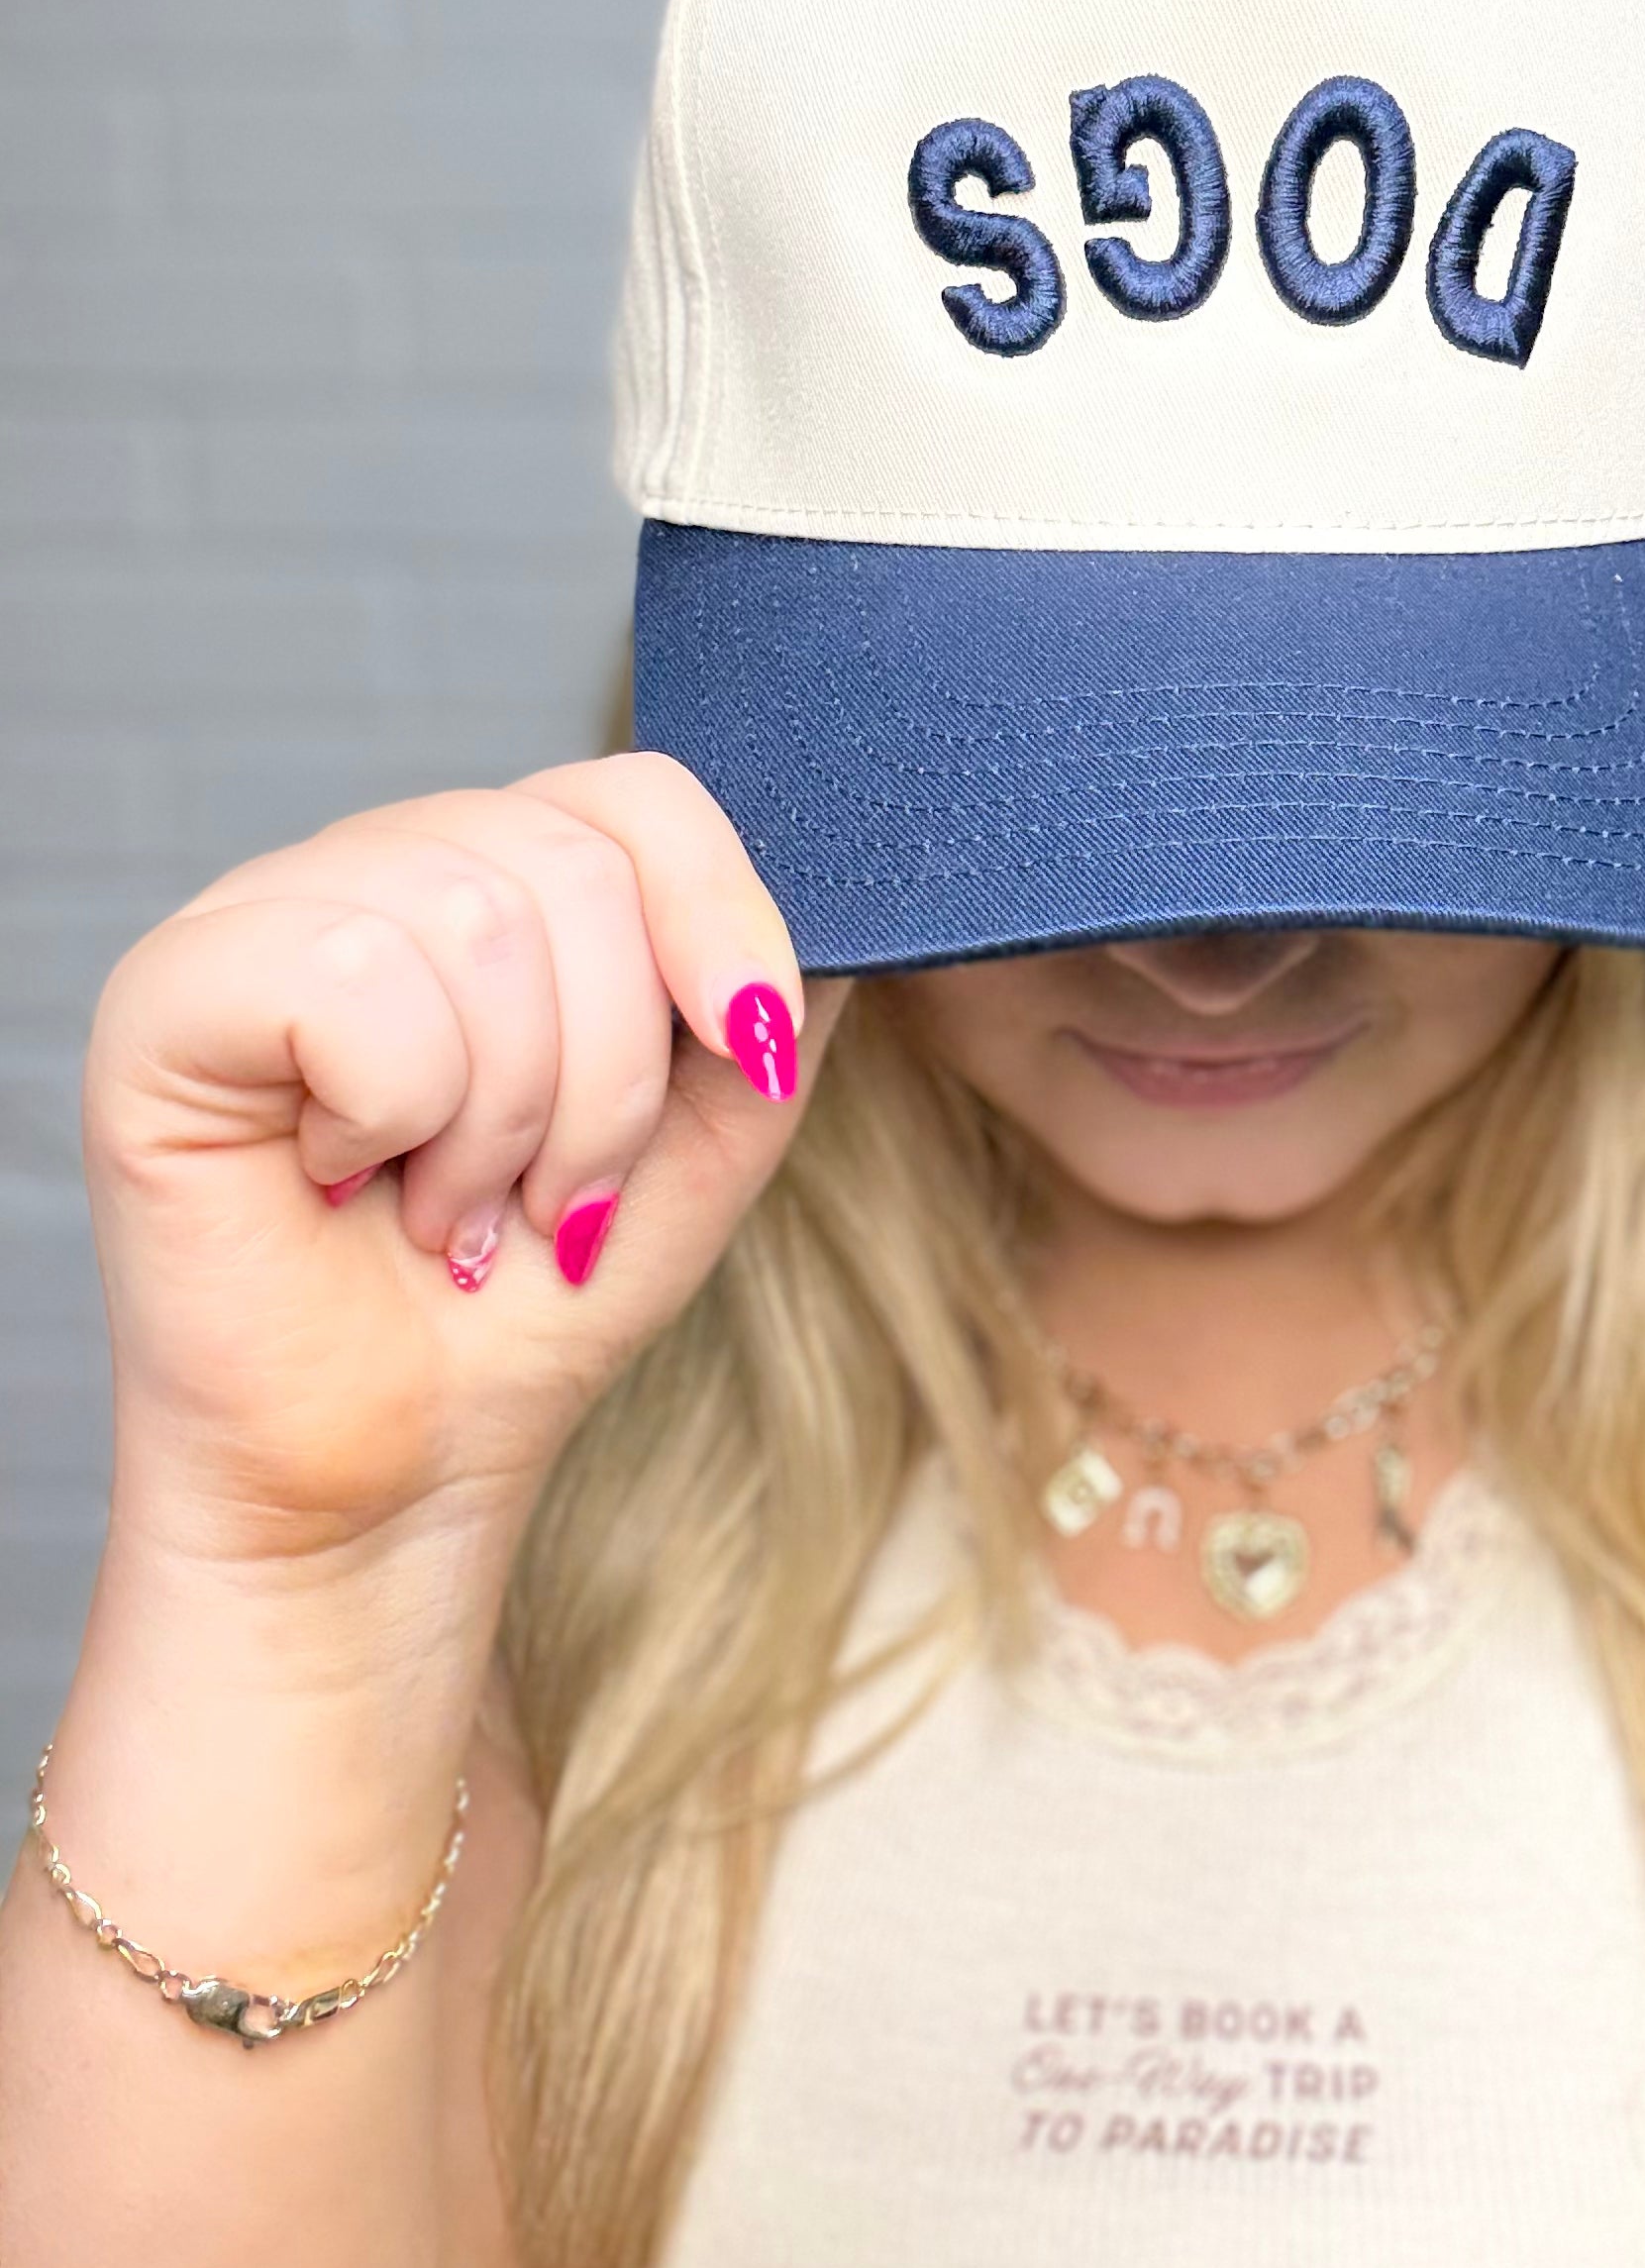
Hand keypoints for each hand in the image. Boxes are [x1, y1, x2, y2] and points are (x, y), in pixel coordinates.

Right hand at [80, 750, 845, 1563]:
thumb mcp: (711, 1130)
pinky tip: (348, 1180)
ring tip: (454, 1210)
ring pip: (470, 918)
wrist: (396, 1475)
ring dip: (504, 1119)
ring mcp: (259, 916)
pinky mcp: (170, 992)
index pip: (636, 792)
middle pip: (569, 861)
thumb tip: (850, 890)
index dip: (719, 914)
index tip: (746, 1050)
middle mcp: (372, 866)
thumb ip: (775, 995)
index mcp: (494, 874)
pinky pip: (350, 974)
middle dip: (609, 1076)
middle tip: (550, 1198)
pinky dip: (394, 1109)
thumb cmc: (537, 1298)